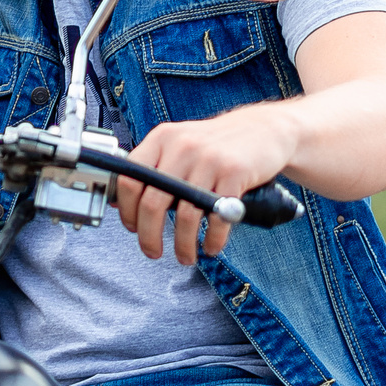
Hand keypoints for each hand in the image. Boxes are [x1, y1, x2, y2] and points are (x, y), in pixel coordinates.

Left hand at [115, 105, 301, 264]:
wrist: (265, 129)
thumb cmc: (218, 143)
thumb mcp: (180, 144)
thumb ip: (153, 167)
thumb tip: (121, 201)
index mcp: (161, 138)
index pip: (130, 179)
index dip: (127, 210)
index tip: (132, 228)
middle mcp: (182, 146)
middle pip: (152, 202)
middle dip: (149, 236)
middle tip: (153, 251)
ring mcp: (209, 160)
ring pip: (185, 215)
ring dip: (183, 245)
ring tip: (185, 256)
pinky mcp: (235, 174)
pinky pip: (217, 218)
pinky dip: (213, 239)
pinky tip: (211, 246)